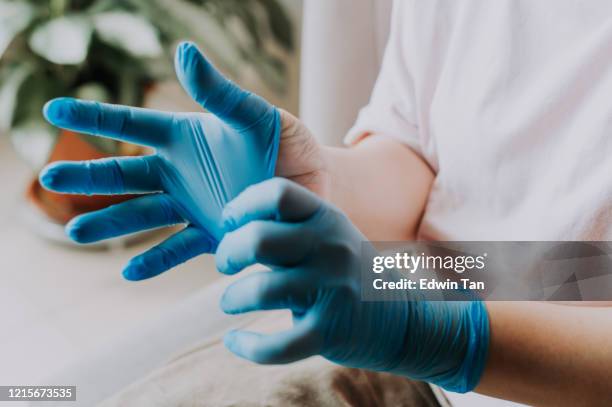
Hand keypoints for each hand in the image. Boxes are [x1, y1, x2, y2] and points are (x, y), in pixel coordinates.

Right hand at [38, 41, 324, 279]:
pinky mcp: (211, 236)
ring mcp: (192, 206)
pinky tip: (130, 272)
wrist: (316, 187)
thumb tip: (183, 51)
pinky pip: (178, 249)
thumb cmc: (288, 144)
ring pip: (142, 215)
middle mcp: (181, 173)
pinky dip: (155, 261)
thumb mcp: (257, 116)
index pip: (132, 125)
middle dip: (87, 175)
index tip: (53, 109)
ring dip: (110, 224)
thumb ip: (221, 93)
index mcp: (186, 138)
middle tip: (50, 176)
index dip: (94, 117)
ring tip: (76, 231)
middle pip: (124, 174)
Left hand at [216, 178, 489, 392]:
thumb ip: (289, 227)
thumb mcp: (330, 236)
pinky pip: (275, 345)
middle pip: (258, 239)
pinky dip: (246, 346)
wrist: (404, 320)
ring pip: (260, 291)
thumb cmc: (349, 273)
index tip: (229, 221)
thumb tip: (231, 224)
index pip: (277, 194)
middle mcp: (330, 249)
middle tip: (224, 263)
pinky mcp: (330, 333)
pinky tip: (235, 340)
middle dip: (228, 252)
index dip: (242, 205)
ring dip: (231, 298)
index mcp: (327, 218)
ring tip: (230, 301)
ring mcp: (332, 291)